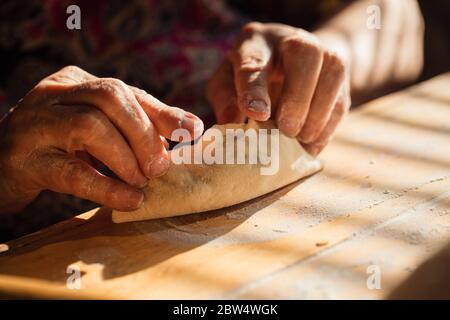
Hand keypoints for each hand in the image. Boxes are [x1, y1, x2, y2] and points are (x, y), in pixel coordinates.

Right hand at [0, 66, 203, 212]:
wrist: (1, 167)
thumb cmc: (58, 147)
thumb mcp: (96, 129)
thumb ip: (136, 126)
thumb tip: (189, 129)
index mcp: (76, 82)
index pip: (126, 91)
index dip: (163, 113)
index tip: (192, 132)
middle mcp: (55, 93)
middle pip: (110, 98)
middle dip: (145, 133)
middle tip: (161, 167)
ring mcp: (37, 123)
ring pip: (90, 125)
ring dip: (127, 157)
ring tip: (143, 181)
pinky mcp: (26, 159)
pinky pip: (73, 171)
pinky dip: (107, 187)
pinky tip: (129, 200)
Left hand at [207, 22, 350, 155]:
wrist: (285, 65)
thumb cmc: (248, 77)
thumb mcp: (226, 84)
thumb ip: (225, 100)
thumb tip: (231, 121)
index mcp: (255, 42)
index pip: (254, 61)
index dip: (255, 89)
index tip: (257, 114)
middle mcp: (290, 39)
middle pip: (304, 53)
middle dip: (297, 96)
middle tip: (287, 129)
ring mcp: (321, 52)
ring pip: (332, 71)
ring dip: (318, 112)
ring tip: (301, 138)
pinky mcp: (339, 75)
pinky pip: (343, 96)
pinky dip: (328, 125)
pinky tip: (312, 143)